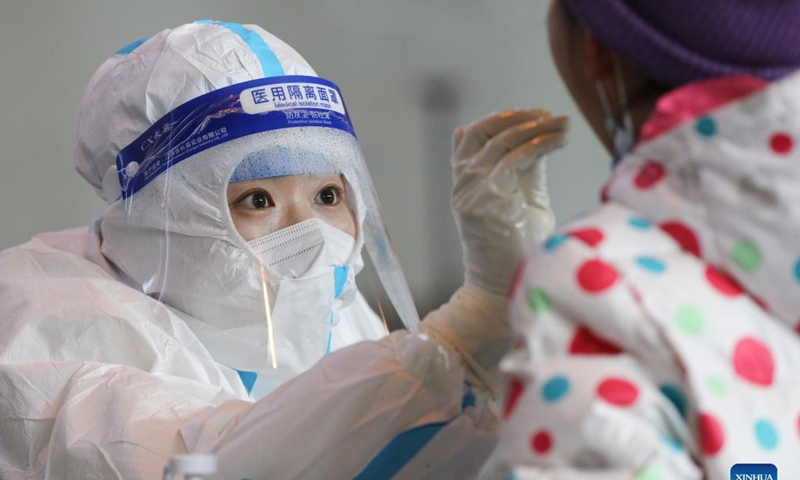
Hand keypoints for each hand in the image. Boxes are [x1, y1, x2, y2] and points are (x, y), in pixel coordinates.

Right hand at [451, 109, 567, 294]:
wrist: (503, 292)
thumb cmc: (518, 250)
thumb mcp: (525, 201)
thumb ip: (527, 171)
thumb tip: (542, 135)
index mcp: (465, 184)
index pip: (471, 136)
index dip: (503, 120)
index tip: (539, 115)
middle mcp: (462, 186)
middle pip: (478, 132)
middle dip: (517, 117)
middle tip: (551, 115)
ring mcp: (470, 194)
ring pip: (497, 142)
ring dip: (535, 128)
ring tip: (562, 125)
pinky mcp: (485, 203)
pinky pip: (511, 160)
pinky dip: (538, 145)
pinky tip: (558, 140)